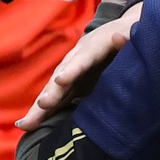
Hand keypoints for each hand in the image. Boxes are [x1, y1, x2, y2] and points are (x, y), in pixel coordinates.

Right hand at [20, 5, 141, 128]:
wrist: (122, 33)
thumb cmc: (129, 36)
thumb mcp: (132, 34)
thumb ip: (128, 39)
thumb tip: (120, 37)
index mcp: (94, 46)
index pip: (83, 59)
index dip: (73, 69)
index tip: (61, 80)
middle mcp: (77, 58)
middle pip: (62, 76)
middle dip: (51, 92)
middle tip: (41, 106)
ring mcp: (72, 72)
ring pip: (54, 90)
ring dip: (41, 107)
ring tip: (26, 123)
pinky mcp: (72, 85)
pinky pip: (56, 99)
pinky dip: (43, 112)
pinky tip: (28, 125)